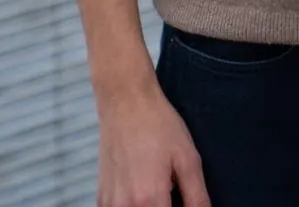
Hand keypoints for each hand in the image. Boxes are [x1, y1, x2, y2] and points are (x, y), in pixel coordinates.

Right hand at [96, 78, 208, 206]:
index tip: (183, 202)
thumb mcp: (187, 158)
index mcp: (149, 199)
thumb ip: (197, 197)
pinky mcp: (101, 198)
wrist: (125, 101)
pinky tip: (142, 189)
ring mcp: (109, 204)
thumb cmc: (158, 125)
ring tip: (159, 190)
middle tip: (172, 191)